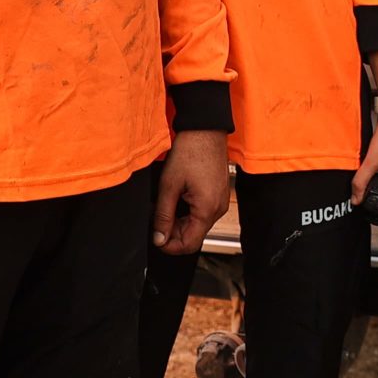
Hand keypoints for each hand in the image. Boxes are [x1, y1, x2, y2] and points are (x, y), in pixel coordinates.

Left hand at [153, 129, 231, 253]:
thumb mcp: (169, 186)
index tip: (156, 238)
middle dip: (174, 233)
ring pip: (198, 225)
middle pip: (194, 236)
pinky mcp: (219, 195)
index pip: (189, 244)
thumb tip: (159, 238)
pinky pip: (203, 213)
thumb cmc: (190, 152)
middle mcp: (219, 209)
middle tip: (157, 218)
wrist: (204, 130)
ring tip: (166, 204)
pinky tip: (178, 198)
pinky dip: (189, 212)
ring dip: (180, 222)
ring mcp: (221, 202)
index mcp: (207, 209)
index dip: (170, 246)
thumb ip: (163, 216)